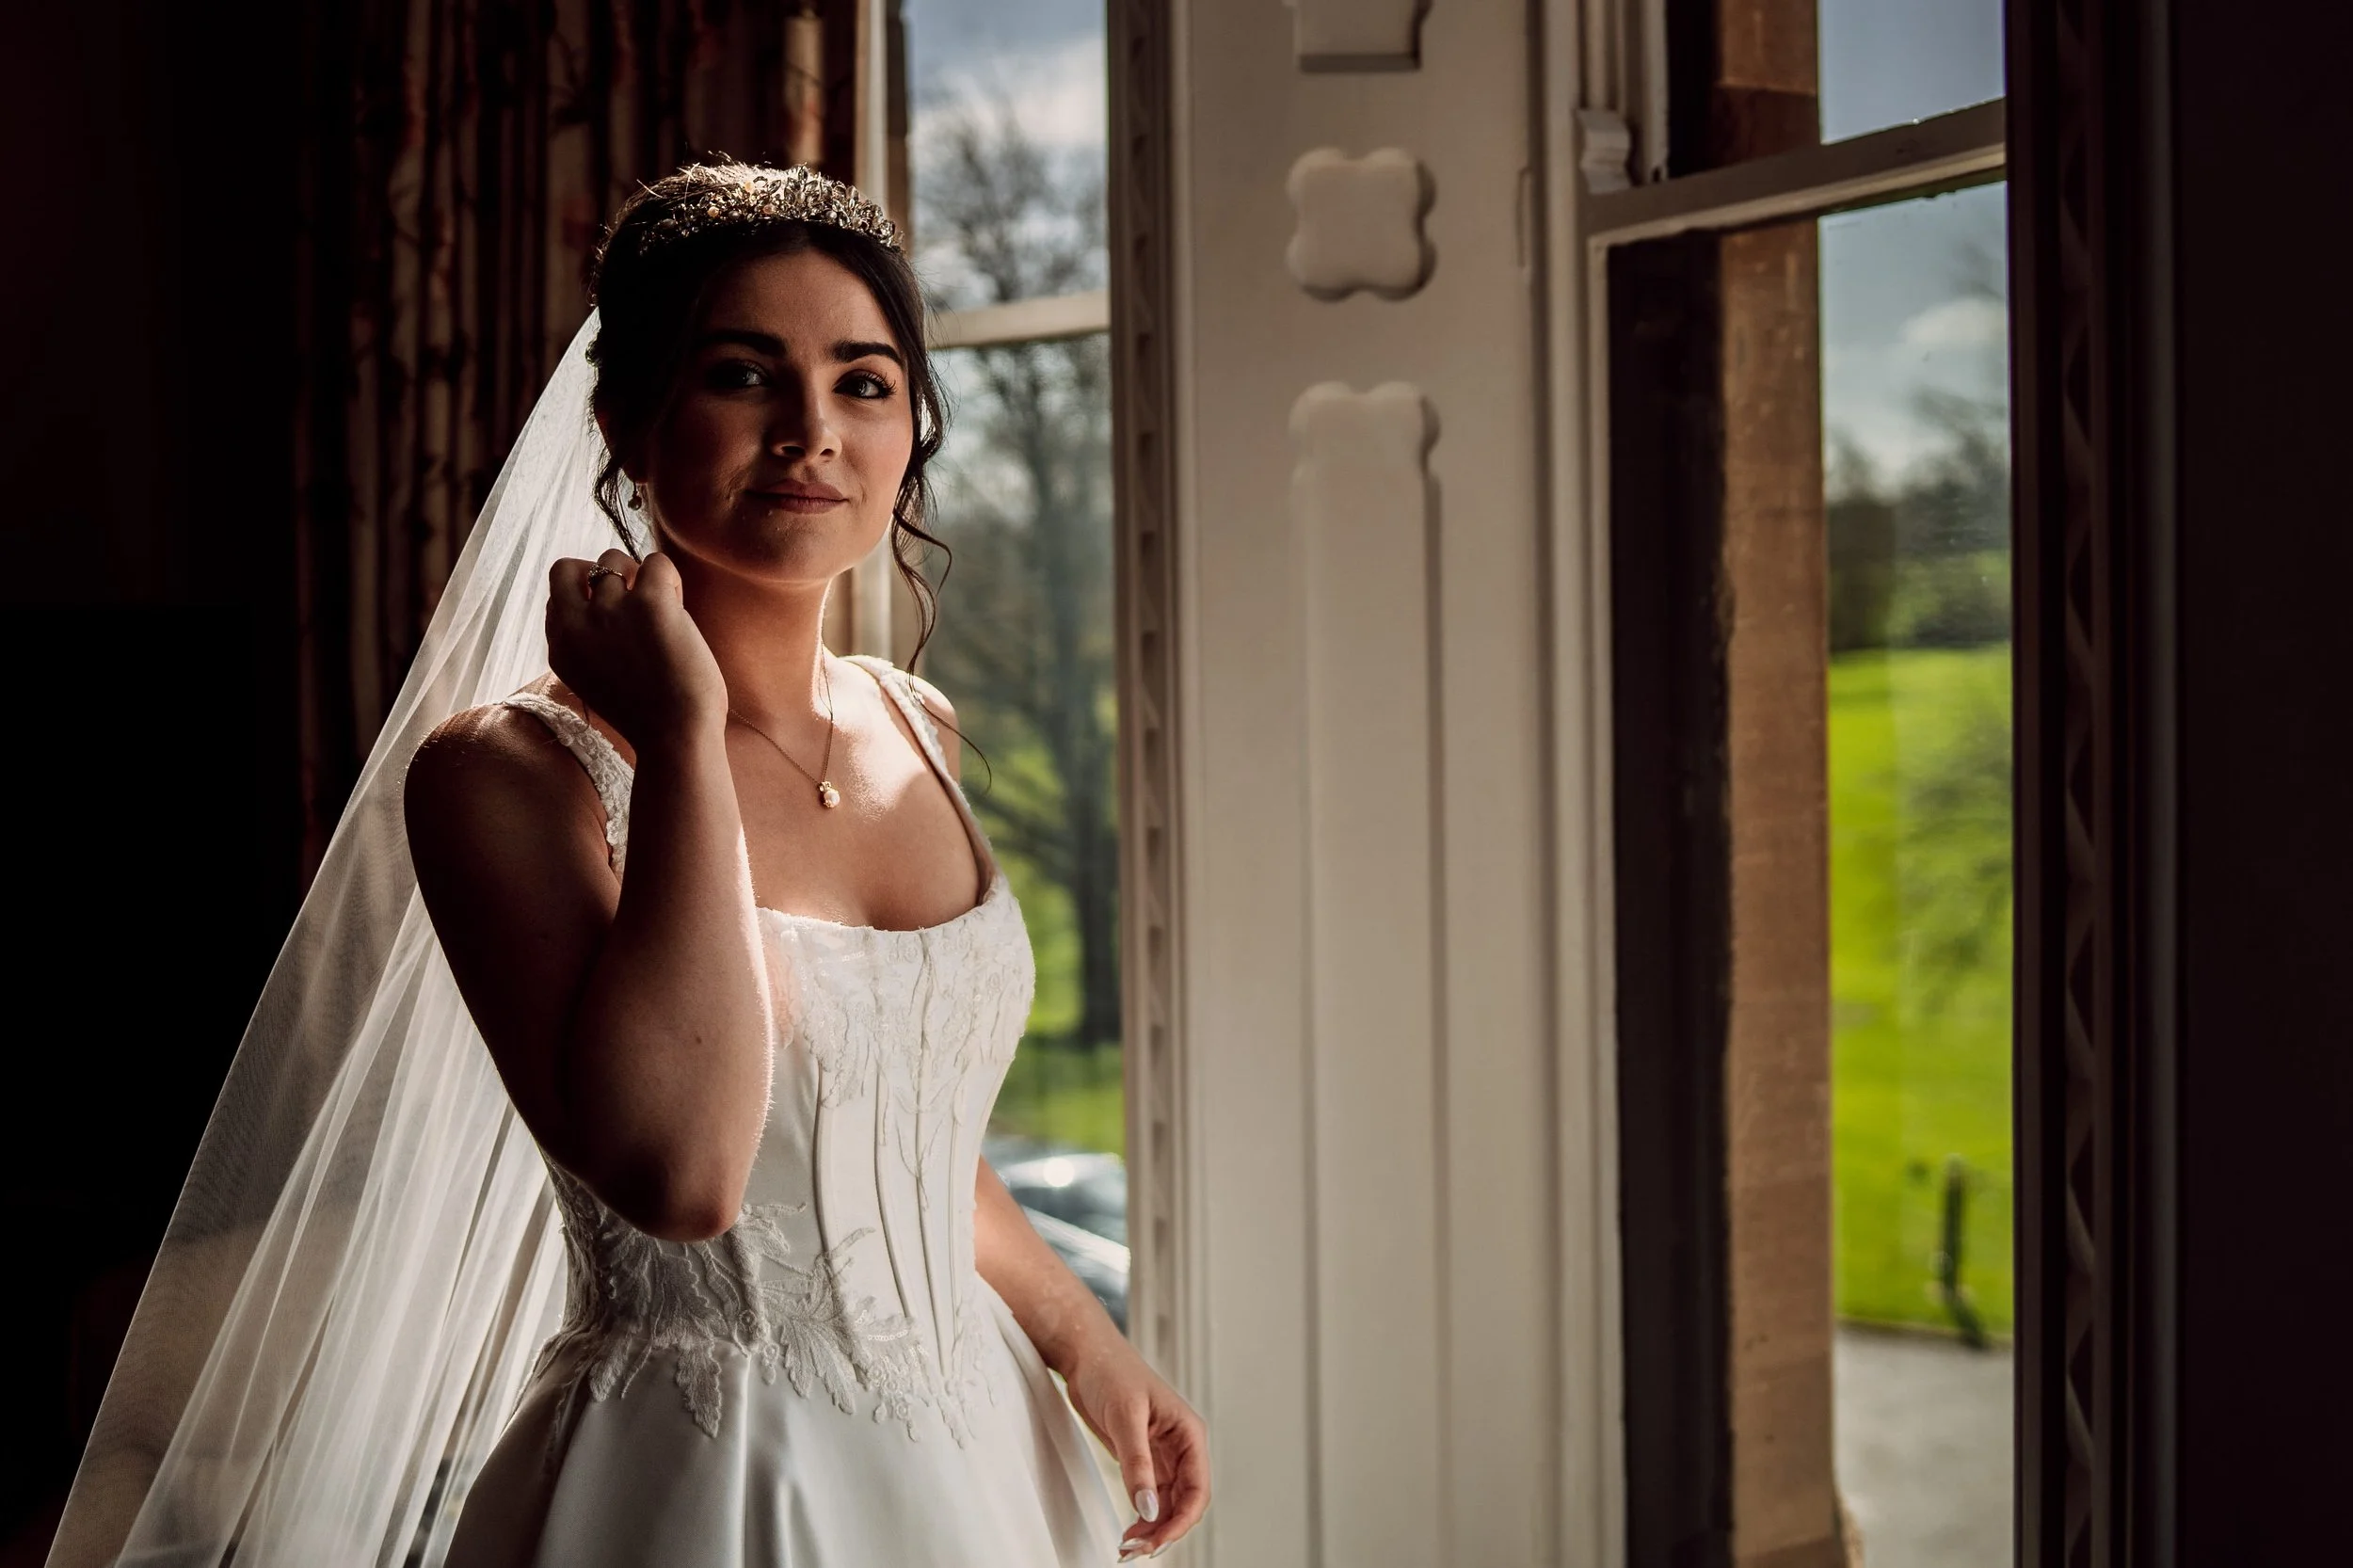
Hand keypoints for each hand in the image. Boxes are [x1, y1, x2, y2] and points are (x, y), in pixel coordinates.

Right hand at [544, 550, 725, 749]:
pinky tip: (678, 604)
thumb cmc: (649, 718)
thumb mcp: (595, 683)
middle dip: (598, 571)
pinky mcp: (648, 603)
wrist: (675, 738)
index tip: (612, 613)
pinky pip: (657, 562)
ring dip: (639, 574)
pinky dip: (670, 577)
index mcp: (560, 648)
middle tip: (629, 594)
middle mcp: (576, 625)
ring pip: (615, 559)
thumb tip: (605, 604)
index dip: (586, 596)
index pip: (555, 598)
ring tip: (663, 607)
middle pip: (568, 568)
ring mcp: (610, 611)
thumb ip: (588, 647)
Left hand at [1061, 1335, 1208, 1558]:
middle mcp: (1181, 1446)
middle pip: (1185, 1502)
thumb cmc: (1112, 1372)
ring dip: (1154, 1527)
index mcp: (1188, 1433)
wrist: (1086, 1356)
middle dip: (1166, 1530)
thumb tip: (1148, 1507)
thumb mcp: (1125, 1416)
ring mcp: (1162, 1454)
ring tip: (1129, 1546)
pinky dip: (1143, 1515)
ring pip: (1169, 1503)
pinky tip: (1129, 1528)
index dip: (1182, 1521)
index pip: (1197, 1489)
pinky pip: (1151, 1495)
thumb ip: (1137, 1464)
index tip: (1157, 1541)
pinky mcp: (1142, 1458)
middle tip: (1136, 1550)